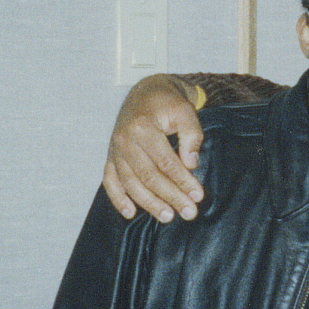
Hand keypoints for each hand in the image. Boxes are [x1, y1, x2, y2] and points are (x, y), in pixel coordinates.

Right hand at [103, 75, 204, 221]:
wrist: (146, 92)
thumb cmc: (168, 103)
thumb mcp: (186, 112)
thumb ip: (192, 137)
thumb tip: (191, 165)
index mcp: (143, 127)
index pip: (166, 162)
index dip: (183, 181)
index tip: (198, 195)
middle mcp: (124, 140)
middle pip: (148, 176)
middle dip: (170, 197)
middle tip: (189, 212)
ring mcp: (115, 150)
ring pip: (130, 182)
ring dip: (148, 203)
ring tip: (167, 216)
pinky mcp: (111, 156)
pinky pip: (110, 181)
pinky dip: (118, 198)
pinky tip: (130, 212)